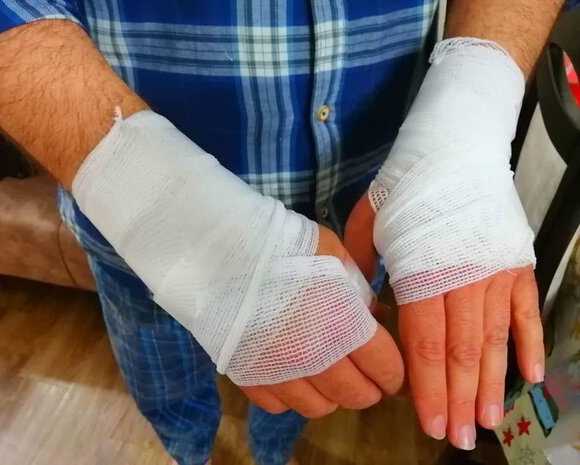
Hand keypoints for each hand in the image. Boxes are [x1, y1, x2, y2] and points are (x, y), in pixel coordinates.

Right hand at [241, 225, 404, 417]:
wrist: (221, 249)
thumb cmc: (285, 245)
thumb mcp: (335, 257)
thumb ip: (360, 293)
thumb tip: (376, 318)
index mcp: (345, 327)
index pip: (385, 369)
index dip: (394, 375)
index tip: (392, 373)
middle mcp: (315, 360)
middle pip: (355, 396)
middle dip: (367, 389)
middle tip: (364, 375)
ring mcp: (278, 373)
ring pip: (318, 408)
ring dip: (329, 395)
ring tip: (326, 374)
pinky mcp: (247, 378)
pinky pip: (278, 406)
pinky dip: (290, 395)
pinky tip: (290, 372)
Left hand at [344, 193, 544, 448]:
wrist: (453, 145)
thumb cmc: (404, 186)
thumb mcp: (366, 224)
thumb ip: (360, 270)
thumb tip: (359, 309)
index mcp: (421, 272)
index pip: (425, 344)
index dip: (427, 389)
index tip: (428, 423)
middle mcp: (463, 279)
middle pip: (460, 352)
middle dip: (458, 400)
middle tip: (458, 439)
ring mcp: (495, 272)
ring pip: (494, 339)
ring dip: (491, 384)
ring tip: (488, 422)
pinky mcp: (516, 263)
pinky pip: (527, 311)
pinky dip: (529, 344)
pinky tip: (529, 377)